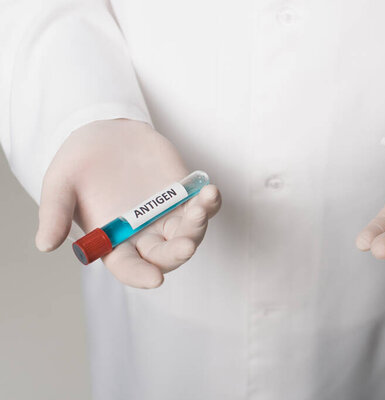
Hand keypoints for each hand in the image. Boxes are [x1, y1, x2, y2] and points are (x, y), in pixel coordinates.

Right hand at [35, 119, 220, 287]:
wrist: (103, 135)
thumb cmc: (78, 166)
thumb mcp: (59, 186)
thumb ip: (55, 214)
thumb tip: (45, 245)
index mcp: (115, 243)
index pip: (130, 267)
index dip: (141, 275)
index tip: (155, 279)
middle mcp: (144, 235)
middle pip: (165, 255)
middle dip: (177, 253)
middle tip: (185, 246)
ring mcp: (167, 215)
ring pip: (189, 232)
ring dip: (198, 226)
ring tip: (201, 208)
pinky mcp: (184, 195)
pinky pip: (203, 206)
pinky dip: (211, 203)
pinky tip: (212, 192)